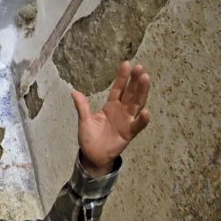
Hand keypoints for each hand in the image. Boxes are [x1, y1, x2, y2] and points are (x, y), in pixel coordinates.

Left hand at [71, 61, 151, 175]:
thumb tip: (74, 92)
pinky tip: (145, 111)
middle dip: (135, 80)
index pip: (118, 88)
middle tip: (140, 67)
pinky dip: (142, 119)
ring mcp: (127, 121)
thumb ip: (82, 107)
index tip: (126, 63)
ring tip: (146, 79)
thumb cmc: (89, 138)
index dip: (122, 77)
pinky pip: (137, 125)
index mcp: (111, 106)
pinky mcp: (129, 133)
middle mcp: (121, 111)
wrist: (92, 156)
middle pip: (131, 93)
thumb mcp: (84, 120)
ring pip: (137, 104)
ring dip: (142, 92)